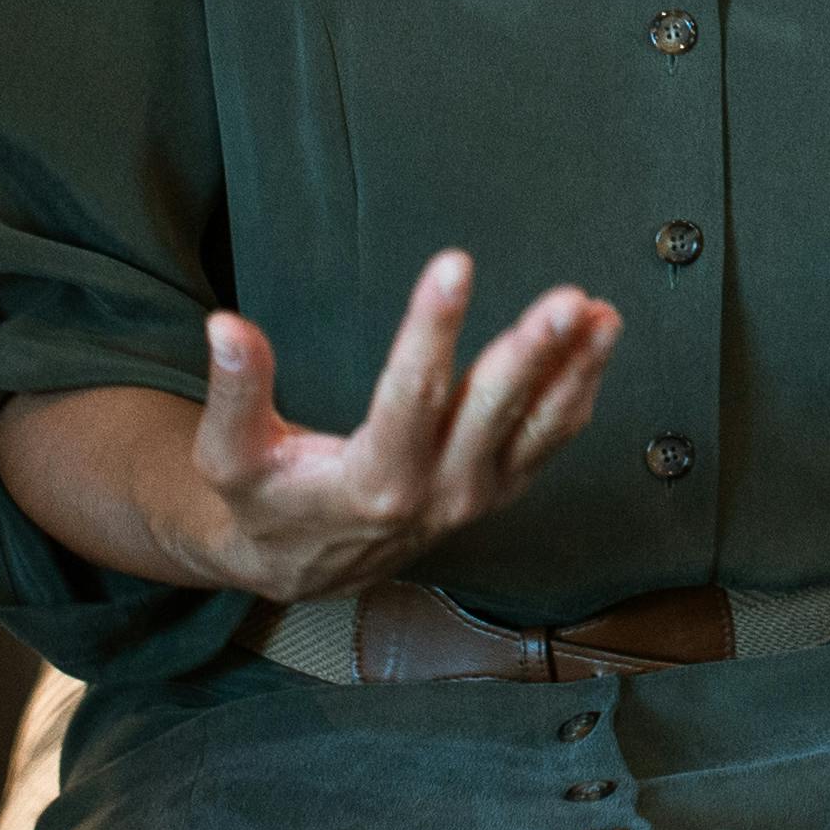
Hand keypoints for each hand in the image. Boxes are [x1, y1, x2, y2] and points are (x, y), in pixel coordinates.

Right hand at [175, 250, 620, 601]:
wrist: (303, 565)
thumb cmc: (263, 500)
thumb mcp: (230, 455)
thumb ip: (234, 391)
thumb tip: (224, 326)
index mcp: (371, 483)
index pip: (410, 396)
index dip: (432, 328)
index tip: (453, 264)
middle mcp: (435, 495)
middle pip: (494, 414)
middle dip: (534, 351)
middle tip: (568, 297)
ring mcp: (474, 497)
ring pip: (538, 430)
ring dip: (575, 370)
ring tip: (604, 314)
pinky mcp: (496, 491)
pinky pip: (549, 443)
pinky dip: (577, 395)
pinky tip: (597, 346)